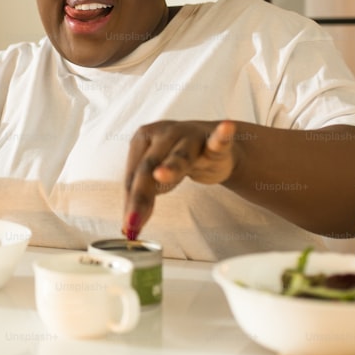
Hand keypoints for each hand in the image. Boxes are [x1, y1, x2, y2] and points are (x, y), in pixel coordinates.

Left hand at [122, 120, 236, 238]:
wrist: (214, 140)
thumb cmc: (179, 158)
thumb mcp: (158, 174)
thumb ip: (145, 193)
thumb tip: (130, 225)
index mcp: (143, 139)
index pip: (132, 174)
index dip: (130, 202)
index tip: (129, 227)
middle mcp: (163, 134)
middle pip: (148, 167)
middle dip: (141, 196)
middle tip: (134, 221)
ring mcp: (190, 136)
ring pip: (180, 155)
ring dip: (171, 166)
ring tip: (160, 175)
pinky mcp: (214, 142)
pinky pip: (218, 141)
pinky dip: (222, 137)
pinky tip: (226, 127)